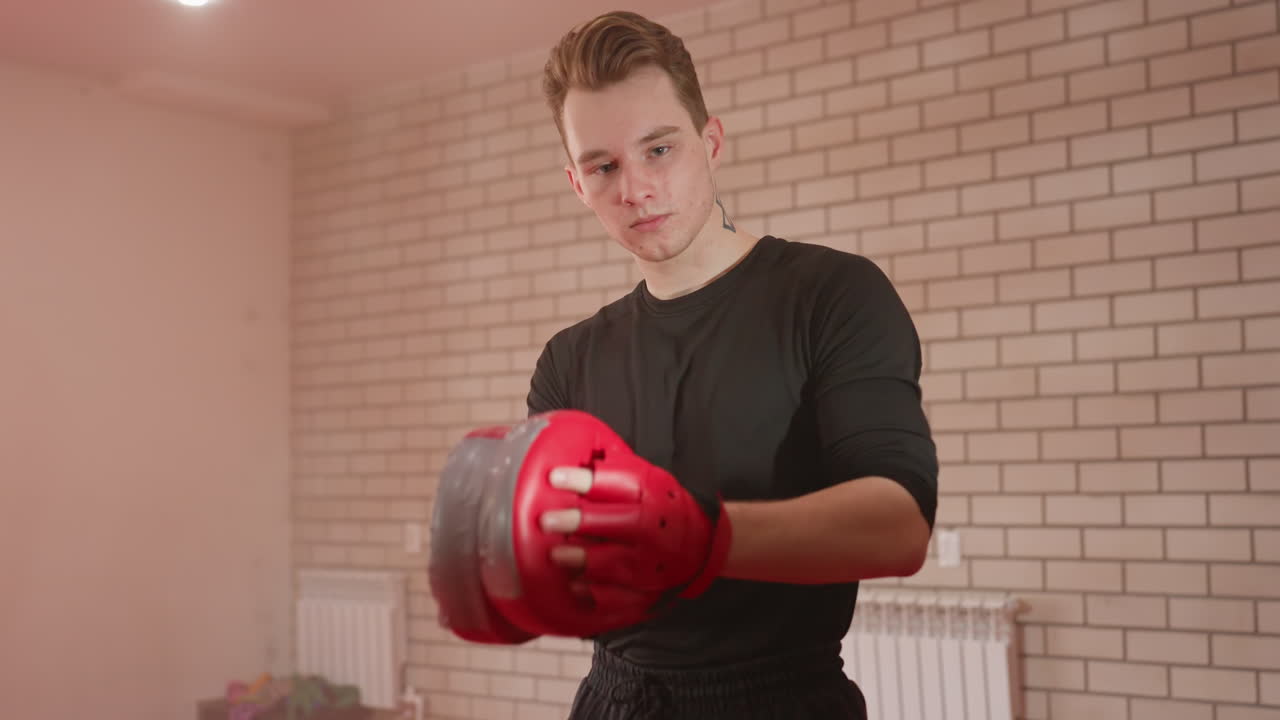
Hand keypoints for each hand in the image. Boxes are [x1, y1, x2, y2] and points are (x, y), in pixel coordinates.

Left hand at [536, 457, 732, 621]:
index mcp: (653, 496)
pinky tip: (574, 583)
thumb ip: (619, 472)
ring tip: (556, 554)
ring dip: (581, 558)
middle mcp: (652, 529)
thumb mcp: (652, 480)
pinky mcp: (645, 590)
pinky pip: (618, 595)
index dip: (584, 480)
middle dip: (579, 522)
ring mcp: (649, 562)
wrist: (702, 546)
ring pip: (612, 562)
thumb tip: (578, 457)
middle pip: (616, 523)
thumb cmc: (667, 509)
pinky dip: (594, 591)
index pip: (618, 483)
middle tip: (547, 521)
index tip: (556, 477)